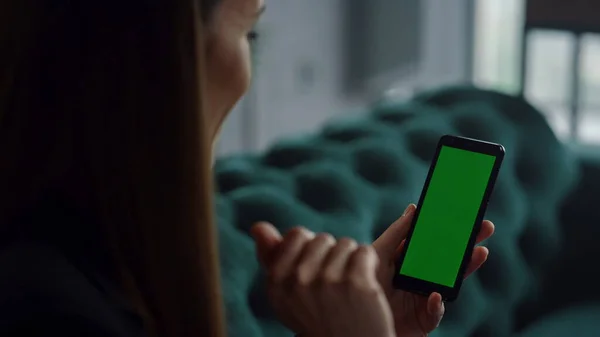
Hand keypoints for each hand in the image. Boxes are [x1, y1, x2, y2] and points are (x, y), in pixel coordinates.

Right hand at [251, 225, 396, 336]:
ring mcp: (327, 282)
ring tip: (349, 288)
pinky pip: (364, 252)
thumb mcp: (286, 294)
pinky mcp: (356, 284)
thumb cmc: (318, 319)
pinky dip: (368, 264)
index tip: (316, 274)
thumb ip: (271, 258)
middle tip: (333, 286)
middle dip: (331, 255)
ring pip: (345, 244)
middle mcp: (297, 281)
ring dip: (351, 261)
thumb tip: (258, 226)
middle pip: (323, 239)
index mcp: (276, 281)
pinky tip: (365, 284)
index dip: (312, 250)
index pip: (297, 235)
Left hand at [372, 204, 494, 336]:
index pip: (433, 241)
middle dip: (467, 243)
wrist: (355, 326)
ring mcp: (424, 297)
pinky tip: (435, 295)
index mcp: (408, 260)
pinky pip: (435, 311)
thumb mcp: (377, 256)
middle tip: (486, 227)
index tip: (468, 212)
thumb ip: (395, 234)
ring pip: (450, 281)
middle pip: (448, 258)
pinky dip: (436, 304)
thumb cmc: (362, 288)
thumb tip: (414, 208)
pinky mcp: (425, 319)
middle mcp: (420, 277)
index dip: (450, 228)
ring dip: (466, 268)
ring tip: (480, 253)